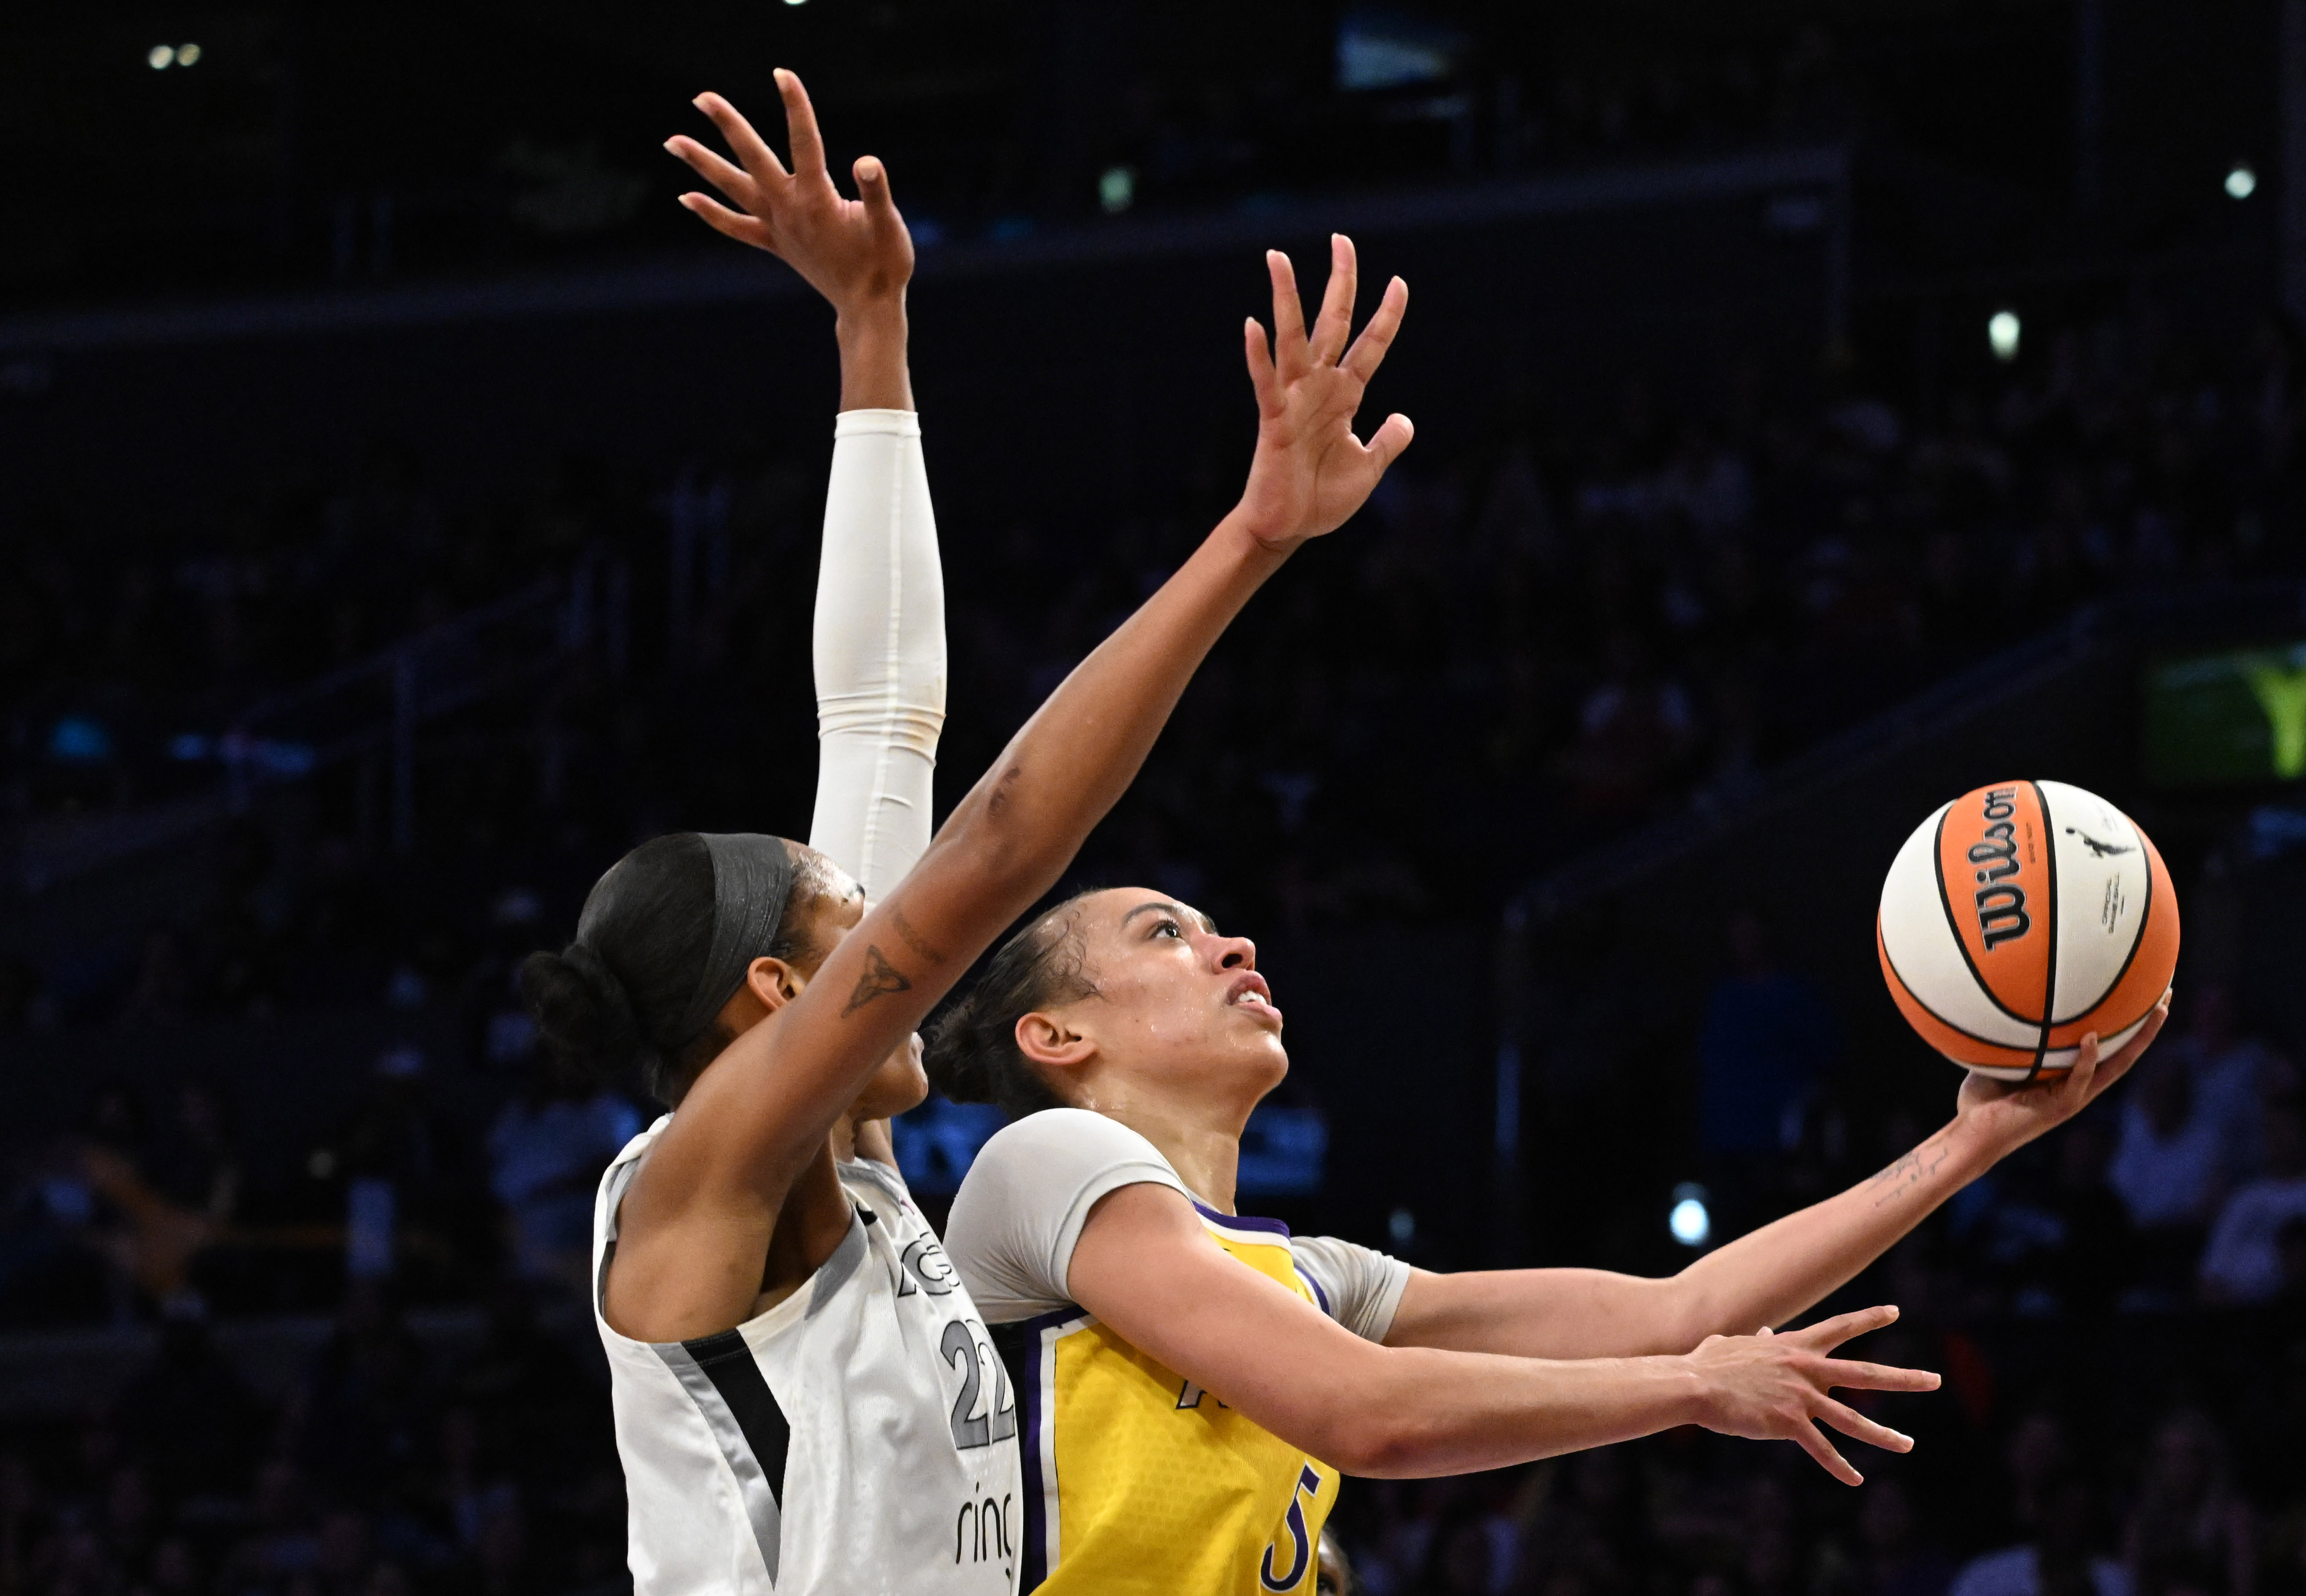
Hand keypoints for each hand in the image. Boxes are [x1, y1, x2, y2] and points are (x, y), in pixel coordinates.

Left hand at [665, 69, 912, 316]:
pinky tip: (687, 197)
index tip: (782, 74)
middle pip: (752, 159)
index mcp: (818, 200)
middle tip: (700, 97)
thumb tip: (867, 162)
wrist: (867, 308)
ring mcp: (778, 228)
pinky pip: (736, 227)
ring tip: (671, 141)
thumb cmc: (885, 265)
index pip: (804, 142)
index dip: (795, 106)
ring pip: (732, 190)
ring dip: (702, 164)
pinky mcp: (776, 244)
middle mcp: (789, 210)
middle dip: (728, 125)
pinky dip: (711, 212)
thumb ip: (877, 193)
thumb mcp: (889, 226)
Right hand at [1236, 235, 1412, 549]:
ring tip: (1279, 259)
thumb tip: (1404, 419)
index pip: (1371, 345)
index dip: (1387, 315)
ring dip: (1287, 299)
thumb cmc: (1321, 500)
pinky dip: (1258, 355)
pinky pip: (1266, 383)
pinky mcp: (1274, 422)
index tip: (1399, 282)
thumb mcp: (1368, 467)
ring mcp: (1294, 401)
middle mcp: (1319, 388)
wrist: (1288, 529)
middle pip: (1333, 324)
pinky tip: (1253, 324)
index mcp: (1345, 396)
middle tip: (1342, 240)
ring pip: (1293, 340)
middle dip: (1340, 282)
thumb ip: (1389, 441)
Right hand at [1684, 1305, 1939, 1484]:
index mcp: (1794, 1346)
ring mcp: (1800, 1396)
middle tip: (1935, 1380)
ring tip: (1908, 1444)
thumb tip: (1762, 1334)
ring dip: (1883, 1434)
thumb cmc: (1708, 1364)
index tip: (1895, 1312)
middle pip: (1864, 1373)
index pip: (1839, 1327)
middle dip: (1903, 1377)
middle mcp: (1805, 1368)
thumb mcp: (1733, 1345)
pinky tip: (1856, 1479)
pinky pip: (1821, 1449)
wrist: (1693, 1383)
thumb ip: (1754, 1342)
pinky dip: (1839, 1466)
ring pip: (1852, 1419)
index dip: (1868, 1318)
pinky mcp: (1788, 1423)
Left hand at [1953, 990, 2171, 1155]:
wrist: (1972, 1135)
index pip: (2108, 1047)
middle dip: (2147, 1026)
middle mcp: (2080, 1087)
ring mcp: (2074, 1097)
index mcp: (2070, 1077)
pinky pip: (2078, 1079)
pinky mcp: (2061, 1107)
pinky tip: (2092, 1038)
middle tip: (2166, 995)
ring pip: (2116, 1066)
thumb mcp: (1999, 1059)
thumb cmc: (1981, 1098)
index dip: (2126, 1025)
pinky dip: (2086, 1059)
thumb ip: (2011, 1038)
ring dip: (2137, 1040)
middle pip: (2125, 1053)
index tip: (2142, 995)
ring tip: (2156, 1011)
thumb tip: (2003, 999)